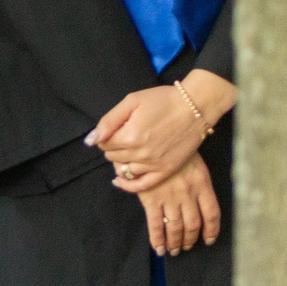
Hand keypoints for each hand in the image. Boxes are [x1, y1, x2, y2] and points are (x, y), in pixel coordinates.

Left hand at [90, 72, 232, 191]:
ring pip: (124, 170)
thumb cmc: (163, 100)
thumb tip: (90, 140)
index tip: (116, 128)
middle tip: (125, 136)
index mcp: (129, 136)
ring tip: (131, 149)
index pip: (104, 144)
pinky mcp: (166, 171)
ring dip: (122, 160)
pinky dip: (128, 184)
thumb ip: (108, 121)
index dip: (107, 135)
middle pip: (112, 157)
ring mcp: (153, 165)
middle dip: (114, 147)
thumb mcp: (132, 101)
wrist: (196, 107)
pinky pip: (141, 186)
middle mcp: (140, 154)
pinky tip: (120, 179)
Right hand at [137, 155, 222, 256]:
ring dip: (175, 242)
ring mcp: (169, 197)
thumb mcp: (195, 162)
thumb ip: (199, 183)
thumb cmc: (175, 148)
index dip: (211, 230)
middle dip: (190, 239)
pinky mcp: (151, 199)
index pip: (212, 214)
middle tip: (186, 247)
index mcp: (202, 183)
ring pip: (175, 227)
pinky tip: (158, 248)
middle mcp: (188, 193)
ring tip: (174, 250)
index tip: (208, 240)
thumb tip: (202, 204)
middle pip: (193, 224)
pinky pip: (155, 224)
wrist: (152, 138)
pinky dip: (157, 239)